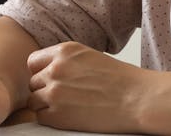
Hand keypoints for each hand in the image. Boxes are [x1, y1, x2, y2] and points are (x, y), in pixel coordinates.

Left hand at [26, 42, 153, 132]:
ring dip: (45, 105)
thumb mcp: (89, 56)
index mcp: (64, 51)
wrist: (137, 99)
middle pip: (32, 82)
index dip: (41, 72)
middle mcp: (55, 69)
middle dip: (44, 89)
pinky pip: (40, 117)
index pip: (33, 62)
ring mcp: (54, 92)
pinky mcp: (57, 115)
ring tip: (66, 107)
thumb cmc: (120, 80)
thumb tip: (47, 71)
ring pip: (33, 100)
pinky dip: (51, 118)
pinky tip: (69, 116)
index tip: (50, 80)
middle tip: (63, 96)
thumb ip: (65, 61)